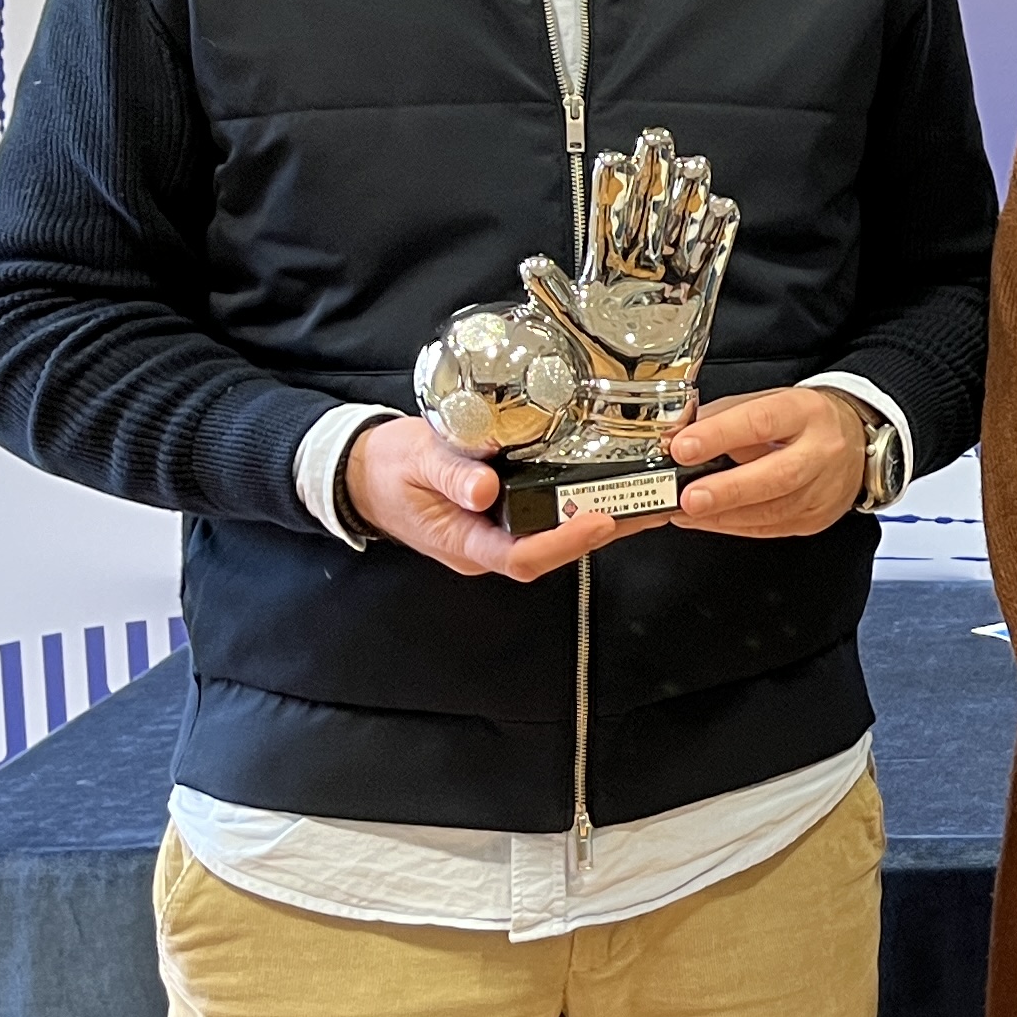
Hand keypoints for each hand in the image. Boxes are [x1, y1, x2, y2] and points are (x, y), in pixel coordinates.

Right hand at [343, 415, 629, 581]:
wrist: (366, 472)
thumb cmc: (389, 468)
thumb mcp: (415, 460)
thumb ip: (449, 474)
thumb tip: (485, 489)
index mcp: (466, 543)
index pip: (523, 556)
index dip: (565, 543)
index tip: (602, 519)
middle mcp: (489, 545)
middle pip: (553, 549)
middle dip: (602, 530)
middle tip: (650, 505)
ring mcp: (499, 532)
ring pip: (556, 534)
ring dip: (602, 518)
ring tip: (648, 495)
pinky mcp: (506, 514)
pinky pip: (549, 516)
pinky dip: (582, 501)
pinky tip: (613, 483)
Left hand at [521, 127, 738, 388]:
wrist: (627, 400)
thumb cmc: (594, 363)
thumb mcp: (567, 326)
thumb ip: (553, 293)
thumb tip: (531, 263)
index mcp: (605, 270)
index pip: (608, 220)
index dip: (611, 189)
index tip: (614, 158)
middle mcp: (639, 269)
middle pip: (647, 213)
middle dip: (653, 176)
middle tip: (658, 139)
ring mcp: (669, 282)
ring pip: (680, 230)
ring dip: (688, 199)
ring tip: (694, 165)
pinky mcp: (696, 300)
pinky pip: (711, 263)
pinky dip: (718, 238)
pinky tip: (723, 210)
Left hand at [670, 387, 876, 538]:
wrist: (855, 443)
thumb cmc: (803, 421)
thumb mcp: (769, 401)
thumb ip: (724, 416)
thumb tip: (678, 434)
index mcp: (806, 412)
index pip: (761, 422)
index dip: (720, 435)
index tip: (684, 446)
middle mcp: (821, 451)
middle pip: (776, 475)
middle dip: (727, 489)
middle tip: (689, 497)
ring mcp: (823, 489)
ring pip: (773, 510)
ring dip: (724, 514)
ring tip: (686, 511)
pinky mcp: (817, 518)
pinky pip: (771, 527)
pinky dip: (734, 526)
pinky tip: (708, 520)